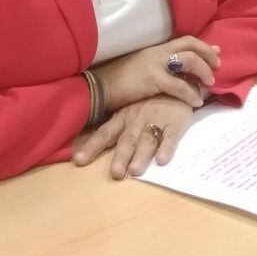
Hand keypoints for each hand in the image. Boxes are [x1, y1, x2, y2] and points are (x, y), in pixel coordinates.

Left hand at [72, 94, 195, 178]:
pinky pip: (171, 137)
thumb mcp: (128, 109)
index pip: (105, 133)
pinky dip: (167, 148)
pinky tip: (162, 160)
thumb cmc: (149, 100)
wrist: (178, 82)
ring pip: (148, 140)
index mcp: (123, 117)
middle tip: (115, 173)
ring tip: (135, 171)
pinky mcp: (175, 123)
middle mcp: (137, 120)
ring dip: (141, 155)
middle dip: (121, 156)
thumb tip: (89, 148)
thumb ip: (115, 129)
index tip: (78, 160)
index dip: (92, 146)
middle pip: (127, 140)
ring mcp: (157, 121)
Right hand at [92, 36, 219, 111]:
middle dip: (208, 55)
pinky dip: (191, 94)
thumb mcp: (141, 67)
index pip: (184, 40)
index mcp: (155, 49)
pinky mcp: (152, 79)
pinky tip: (196, 102)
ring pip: (188, 61)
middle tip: (217, 66)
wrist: (99, 87)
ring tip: (209, 84)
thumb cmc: (118, 80)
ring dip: (203, 72)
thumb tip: (177, 72)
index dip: (203, 45)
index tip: (216, 51)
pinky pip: (179, 86)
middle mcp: (157, 52)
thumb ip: (159, 67)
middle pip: (190, 46)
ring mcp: (155, 64)